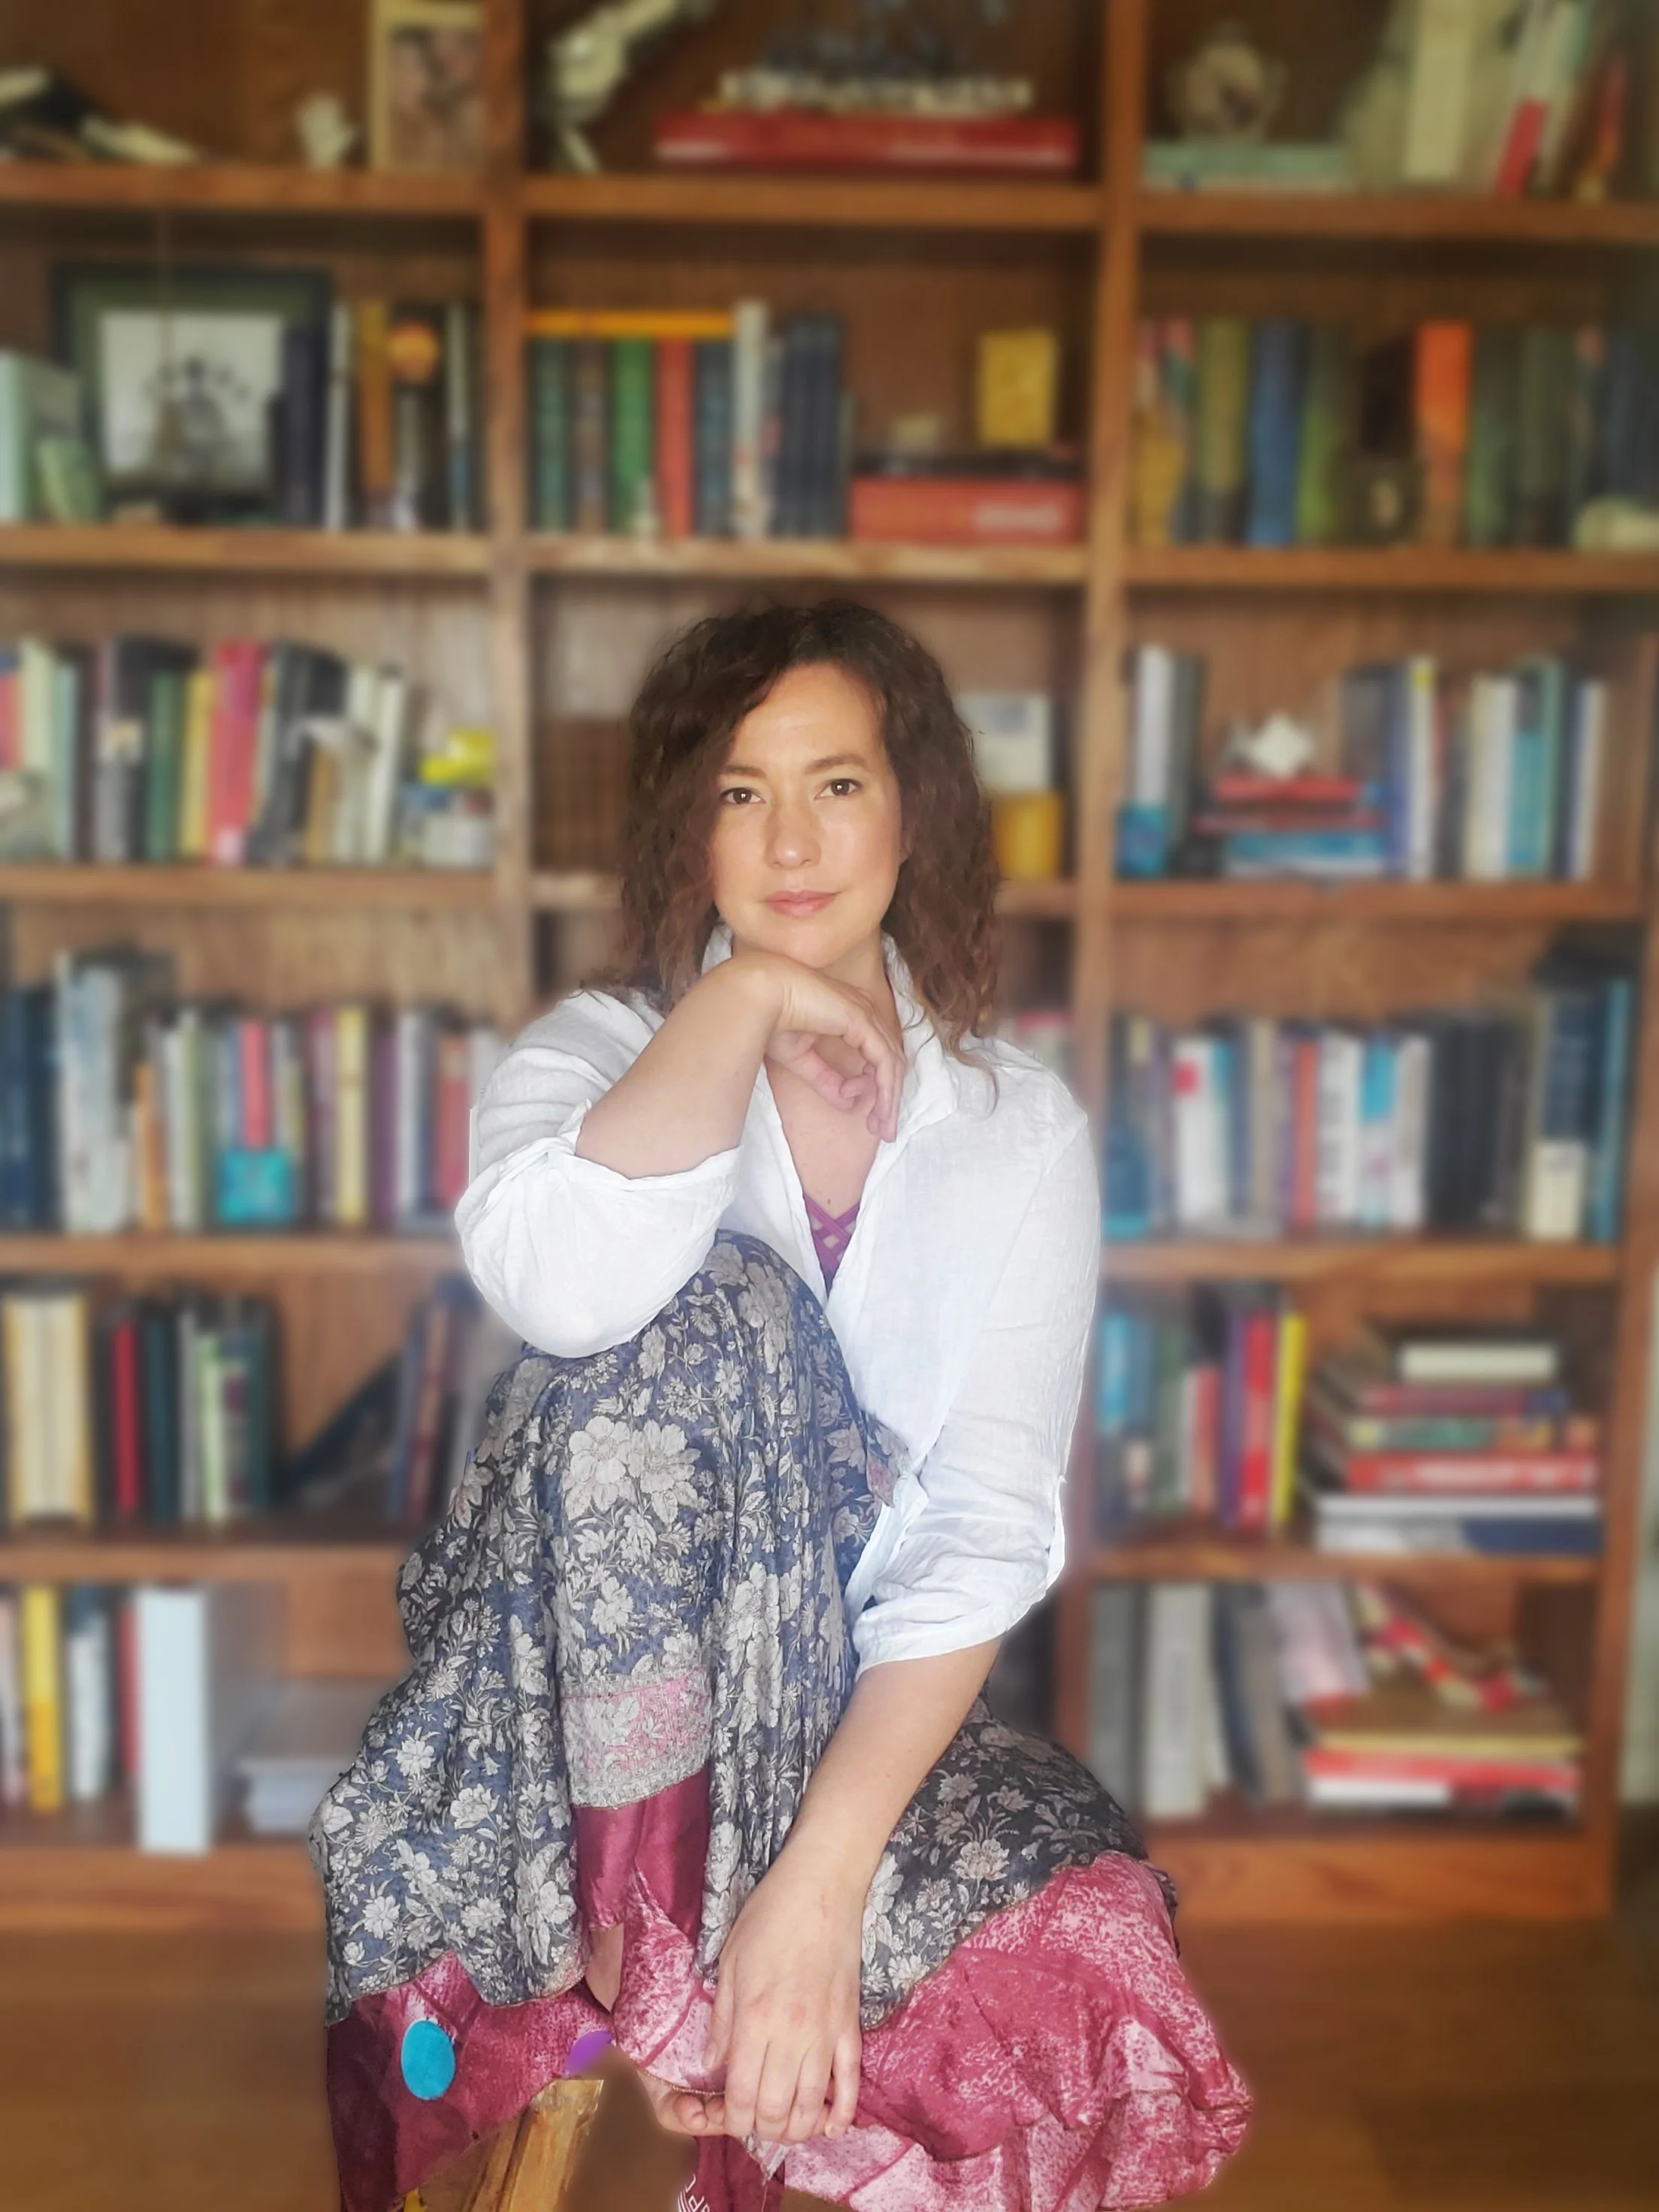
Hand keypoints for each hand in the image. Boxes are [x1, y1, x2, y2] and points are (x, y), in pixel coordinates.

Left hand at [688, 1848, 863, 2145]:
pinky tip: (831, 2125)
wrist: (821, 1885)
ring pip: (813, 2105)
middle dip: (760, 2127)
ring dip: (796, 2126)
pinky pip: (851, 2080)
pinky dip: (842, 2111)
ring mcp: (827, 2033)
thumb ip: (722, 2018)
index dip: (732, 2119)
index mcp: (755, 2019)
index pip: (743, 2097)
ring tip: (783, 2123)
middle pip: (776, 2111)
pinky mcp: (851, 2024)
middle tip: (752, 2118)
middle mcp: (792, 2035)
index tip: (728, 2114)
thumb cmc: (769, 1916)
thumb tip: (715, 2062)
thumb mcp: (729, 1961)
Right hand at [731, 952, 904, 1143]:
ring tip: (882, 1127)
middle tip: (884, 1130)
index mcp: (853, 1016)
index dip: (880, 1087)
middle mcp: (865, 1013)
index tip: (873, 1117)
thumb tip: (848, 1102)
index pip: (879, 1055)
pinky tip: (878, 1108)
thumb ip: (826, 1079)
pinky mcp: (862, 1021)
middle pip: (892, 1061)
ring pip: (893, 1063)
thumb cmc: (772, 1018)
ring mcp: (866, 1014)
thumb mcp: (802, 1059)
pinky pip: (884, 1061)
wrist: (760, 996)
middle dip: (891, 1098)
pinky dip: (885, 1087)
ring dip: (890, 1098)